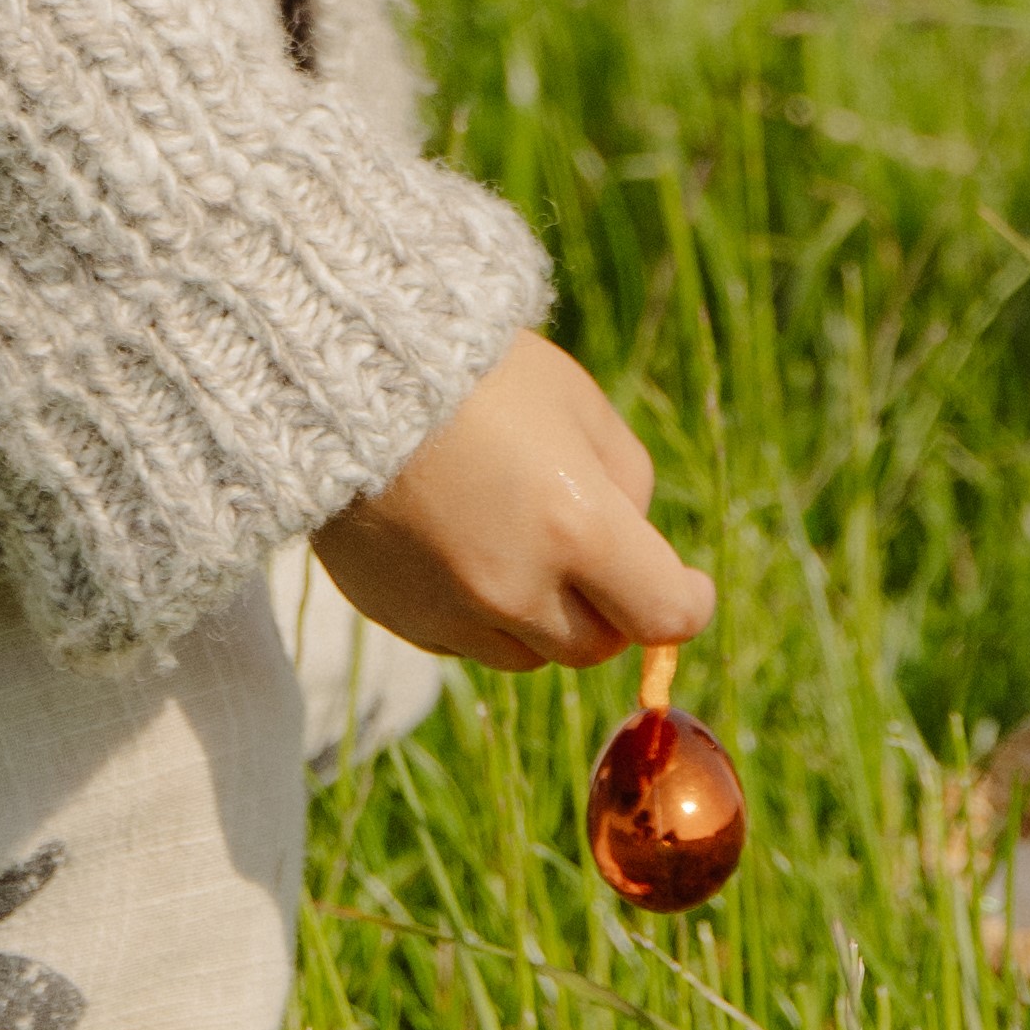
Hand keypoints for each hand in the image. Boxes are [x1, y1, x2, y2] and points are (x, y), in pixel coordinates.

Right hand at [311, 332, 717, 668]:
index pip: (662, 614)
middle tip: (598, 559)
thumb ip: (625, 479)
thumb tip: (633, 542)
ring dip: (543, 616)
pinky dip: (481, 614)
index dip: (687, 605)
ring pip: (528, 654)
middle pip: (595, 646)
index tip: (690, 589)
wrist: (340, 376)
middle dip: (610, 609)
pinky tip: (463, 547)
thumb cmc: (478, 374)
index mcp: (575, 526)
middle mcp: (514, 586)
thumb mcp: (578, 404)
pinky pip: (465, 642)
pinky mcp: (399, 617)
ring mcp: (450, 611)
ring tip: (519, 540)